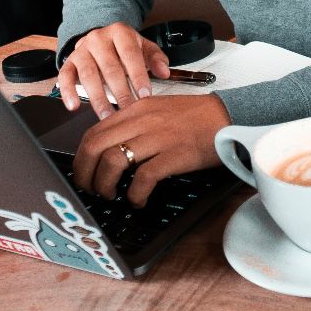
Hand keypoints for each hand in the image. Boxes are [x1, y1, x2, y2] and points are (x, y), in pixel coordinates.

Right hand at [57, 23, 170, 117]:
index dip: (138, 76)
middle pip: (110, 68)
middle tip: (128, 111)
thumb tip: (164, 72)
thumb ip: (156, 58)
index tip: (145, 95)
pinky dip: (68, 92)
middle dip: (120, 92)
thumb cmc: (125, 48)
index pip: (130, 55)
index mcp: (120, 32)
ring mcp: (82, 50)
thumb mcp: (143, 47)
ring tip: (107, 116)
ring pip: (88, 75)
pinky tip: (73, 106)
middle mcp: (98, 39)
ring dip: (98, 98)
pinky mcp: (69, 61)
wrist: (100, 38)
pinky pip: (65, 76)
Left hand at [71, 94, 229, 206]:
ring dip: (105, 184)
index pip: (93, 133)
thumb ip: (134, 124)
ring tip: (111, 195)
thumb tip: (111, 148)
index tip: (83, 173)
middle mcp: (142, 121)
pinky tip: (138, 200)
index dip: (81, 158)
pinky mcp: (175, 155)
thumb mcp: (158, 111)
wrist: (228, 116)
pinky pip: (143, 177)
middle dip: (85, 174)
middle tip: (90, 190)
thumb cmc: (196, 117)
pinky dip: (135, 194)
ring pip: (113, 161)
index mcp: (135, 110)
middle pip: (95, 147)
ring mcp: (158, 138)